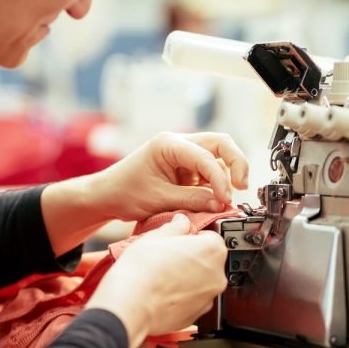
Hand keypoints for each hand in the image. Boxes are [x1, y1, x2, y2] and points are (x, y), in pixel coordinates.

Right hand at [86, 214, 227, 347]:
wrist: (131, 305)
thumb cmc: (142, 271)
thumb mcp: (156, 237)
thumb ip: (175, 227)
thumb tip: (181, 222)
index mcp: (212, 250)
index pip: (211, 236)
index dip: (193, 237)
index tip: (180, 240)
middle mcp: (217, 275)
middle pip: (208, 261)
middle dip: (191, 258)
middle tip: (168, 258)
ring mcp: (208, 298)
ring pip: (201, 282)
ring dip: (187, 278)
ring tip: (163, 276)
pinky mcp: (197, 315)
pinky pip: (193, 300)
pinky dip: (182, 296)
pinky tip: (163, 292)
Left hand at [91, 132, 249, 220]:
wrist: (107, 196)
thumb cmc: (124, 192)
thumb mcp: (160, 199)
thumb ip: (193, 200)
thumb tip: (221, 203)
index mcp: (169, 144)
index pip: (206, 157)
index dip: (220, 179)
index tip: (225, 199)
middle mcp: (179, 144)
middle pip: (221, 144)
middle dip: (236, 163)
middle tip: (241, 187)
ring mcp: (183, 155)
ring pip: (218, 157)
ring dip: (226, 176)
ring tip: (224, 199)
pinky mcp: (186, 168)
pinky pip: (209, 172)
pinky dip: (216, 184)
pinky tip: (214, 199)